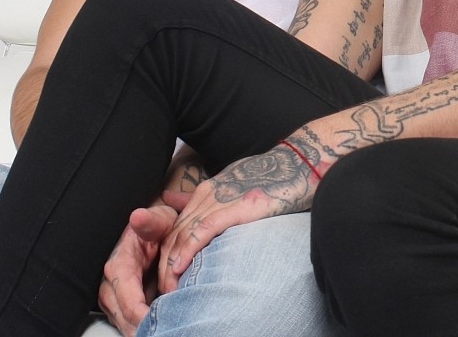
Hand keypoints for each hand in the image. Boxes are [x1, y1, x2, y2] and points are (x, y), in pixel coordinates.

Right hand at [98, 203, 177, 336]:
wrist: (155, 228)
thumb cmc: (158, 225)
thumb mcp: (159, 219)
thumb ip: (150, 221)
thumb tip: (138, 216)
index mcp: (120, 263)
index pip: (126, 297)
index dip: (140, 314)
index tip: (157, 322)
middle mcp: (112, 281)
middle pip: (122, 315)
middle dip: (141, 327)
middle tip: (163, 332)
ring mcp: (115, 293)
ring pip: (123, 321)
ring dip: (140, 329)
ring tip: (162, 332)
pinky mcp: (121, 301)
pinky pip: (127, 320)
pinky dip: (141, 326)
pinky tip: (157, 328)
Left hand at [157, 146, 316, 294]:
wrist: (296, 166)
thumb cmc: (269, 180)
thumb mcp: (232, 185)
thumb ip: (207, 199)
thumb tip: (175, 202)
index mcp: (205, 192)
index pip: (175, 228)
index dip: (165, 253)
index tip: (163, 277)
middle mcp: (207, 196)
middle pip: (174, 234)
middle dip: (163, 265)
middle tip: (161, 291)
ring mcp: (219, 200)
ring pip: (183, 235)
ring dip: (171, 265)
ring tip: (168, 290)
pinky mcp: (234, 207)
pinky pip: (202, 231)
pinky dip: (187, 251)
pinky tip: (179, 268)